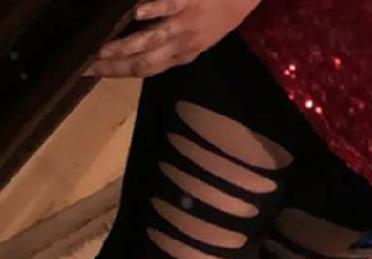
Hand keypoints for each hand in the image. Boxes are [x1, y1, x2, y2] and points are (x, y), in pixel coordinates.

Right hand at [85, 0, 260, 77]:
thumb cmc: (218, 16)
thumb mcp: (194, 38)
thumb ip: (167, 43)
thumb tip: (134, 44)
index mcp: (180, 56)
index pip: (143, 70)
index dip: (116, 73)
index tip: (89, 72)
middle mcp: (181, 47)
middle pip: (143, 62)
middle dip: (114, 66)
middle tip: (87, 65)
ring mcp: (185, 24)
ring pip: (152, 41)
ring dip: (126, 46)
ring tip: (101, 49)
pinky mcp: (190, 0)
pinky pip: (169, 6)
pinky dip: (153, 11)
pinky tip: (135, 13)